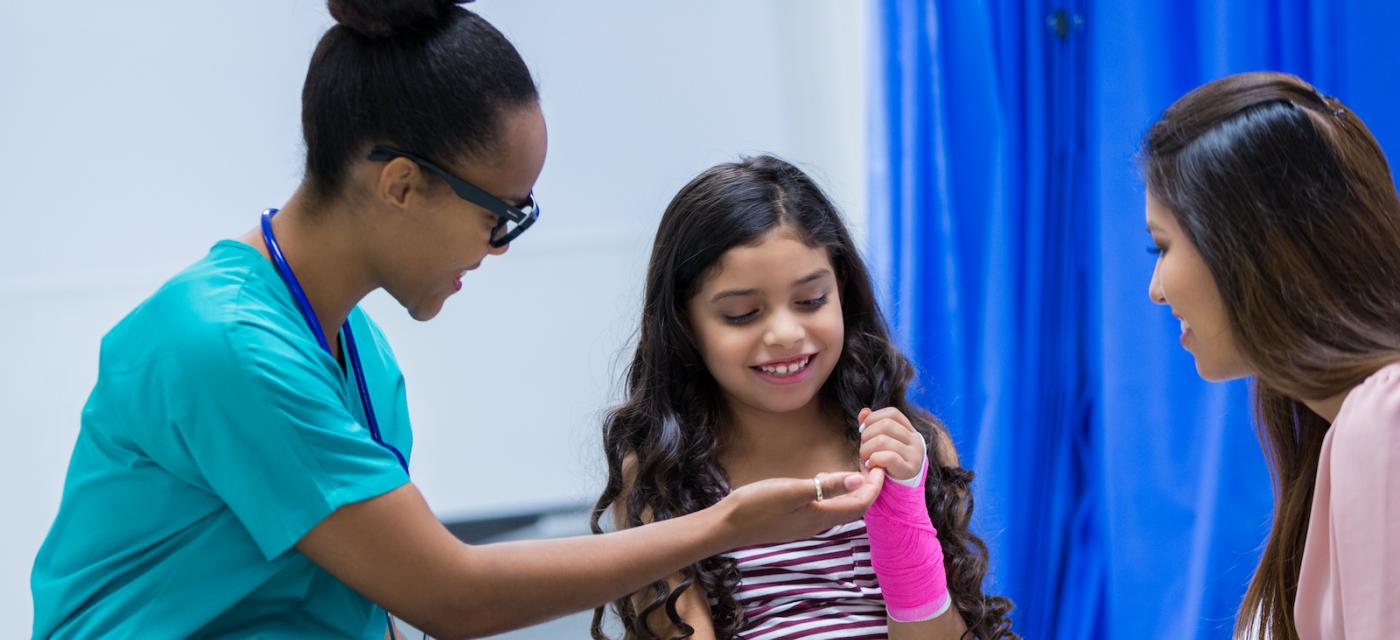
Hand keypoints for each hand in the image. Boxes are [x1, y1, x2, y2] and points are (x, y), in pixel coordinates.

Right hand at [717, 468, 885, 547]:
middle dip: (867, 488)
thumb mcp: (792, 491)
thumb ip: (826, 486)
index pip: (860, 504)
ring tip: (855, 469)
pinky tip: (823, 479)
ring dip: (851, 490)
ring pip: (839, 507)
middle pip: (853, 508)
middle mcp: (817, 523)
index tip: (881, 465)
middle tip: (872, 465)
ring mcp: (805, 523)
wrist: (727, 526)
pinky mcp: (794, 520)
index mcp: (821, 516)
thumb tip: (857, 478)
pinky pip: (824, 506)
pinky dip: (832, 492)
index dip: (875, 486)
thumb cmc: (756, 506)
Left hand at [858, 407, 924, 481]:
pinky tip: (871, 466)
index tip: (862, 430)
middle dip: (867, 435)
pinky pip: (888, 457)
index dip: (873, 418)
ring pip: (883, 440)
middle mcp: (916, 440)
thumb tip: (864, 411)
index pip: (892, 413)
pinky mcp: (910, 469)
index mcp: (909, 430)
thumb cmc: (884, 464)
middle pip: (885, 425)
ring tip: (865, 459)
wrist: (897, 490)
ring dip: (867, 450)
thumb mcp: (877, 444)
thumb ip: (871, 427)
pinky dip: (874, 460)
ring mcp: (915, 454)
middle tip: (863, 449)